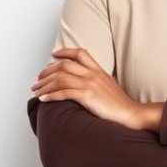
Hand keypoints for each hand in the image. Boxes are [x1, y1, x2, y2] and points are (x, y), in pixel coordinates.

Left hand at [30, 48, 153, 129]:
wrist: (130, 114)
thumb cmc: (120, 104)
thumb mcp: (109, 86)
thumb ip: (97, 81)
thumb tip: (83, 84)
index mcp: (99, 70)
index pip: (80, 53)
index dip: (65, 52)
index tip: (53, 55)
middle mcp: (93, 74)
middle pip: (64, 65)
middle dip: (47, 72)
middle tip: (38, 79)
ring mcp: (90, 84)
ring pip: (60, 78)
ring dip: (45, 85)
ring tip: (36, 90)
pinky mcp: (87, 96)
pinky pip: (64, 93)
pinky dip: (51, 95)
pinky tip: (43, 99)